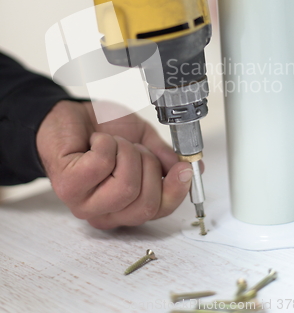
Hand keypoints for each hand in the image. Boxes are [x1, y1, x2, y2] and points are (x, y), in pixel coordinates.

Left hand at [36, 100, 193, 228]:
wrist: (73, 115)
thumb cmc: (105, 129)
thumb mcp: (144, 141)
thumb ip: (165, 158)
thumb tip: (192, 170)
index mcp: (126, 205)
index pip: (158, 211)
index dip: (175, 191)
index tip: (185, 169)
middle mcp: (106, 211)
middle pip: (145, 203)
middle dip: (148, 164)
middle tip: (133, 148)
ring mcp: (85, 203)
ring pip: (126, 185)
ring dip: (125, 152)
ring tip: (113, 143)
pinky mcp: (68, 186)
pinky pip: (102, 165)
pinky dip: (105, 143)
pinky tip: (96, 141)